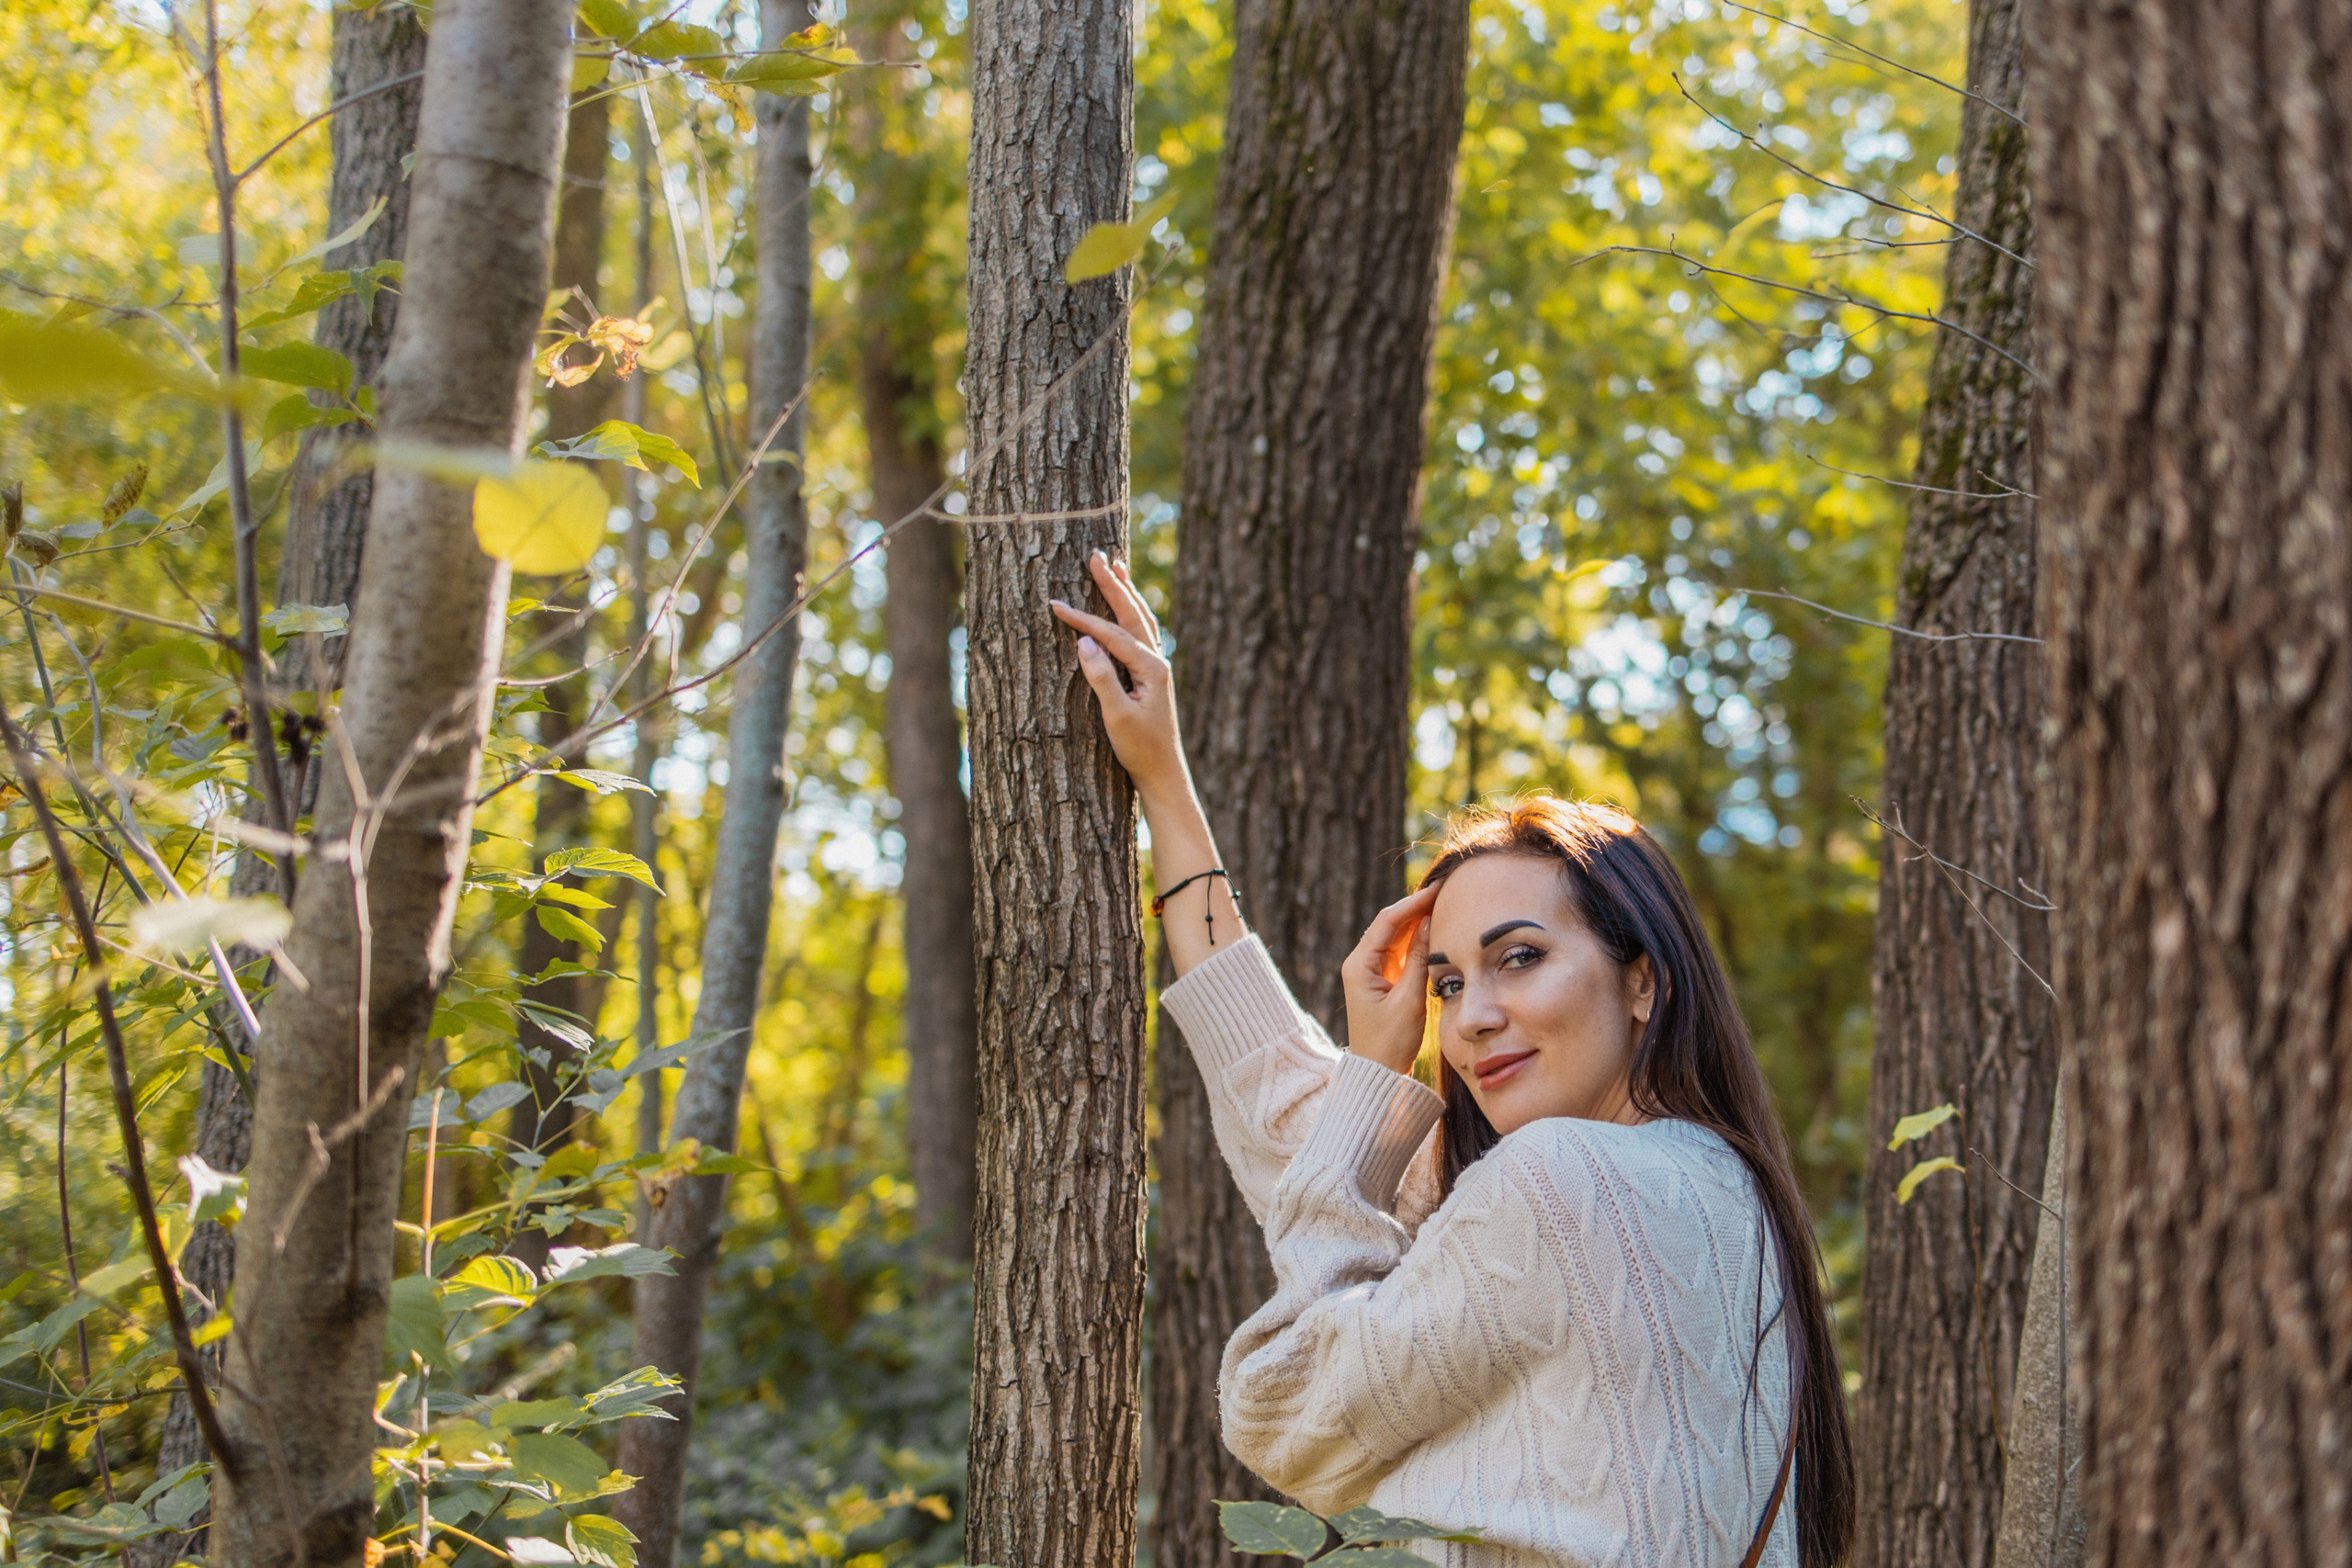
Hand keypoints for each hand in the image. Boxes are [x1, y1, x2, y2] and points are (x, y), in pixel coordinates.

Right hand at [1051, 551, 1188, 801]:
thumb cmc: (1140, 749)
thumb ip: (1102, 678)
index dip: (1082, 618)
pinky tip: (1127, 608)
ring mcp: (1156, 667)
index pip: (1111, 634)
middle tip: (1096, 555)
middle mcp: (1157, 661)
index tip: (1054, 604)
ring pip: (1140, 619)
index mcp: (1150, 668)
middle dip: (1112, 584)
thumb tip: (1084, 642)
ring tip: (1116, 567)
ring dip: (1126, 593)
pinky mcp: (1151, 676)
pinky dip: (1131, 613)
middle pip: (1132, 613)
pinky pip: (1141, 633)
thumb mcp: (1117, 717)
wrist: (1163, 773)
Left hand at [1342, 885, 1438, 1075]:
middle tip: (1444, 891)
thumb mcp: (1409, 999)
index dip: (1412, 903)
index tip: (1436, 889)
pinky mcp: (1380, 979)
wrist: (1379, 1072)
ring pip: (1395, 936)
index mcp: (1358, 965)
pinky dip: (1416, 940)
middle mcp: (1359, 963)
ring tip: (1444, 904)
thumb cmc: (1391, 1041)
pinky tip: (1435, 929)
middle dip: (1416, 907)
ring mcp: (1369, 971)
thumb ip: (1419, 959)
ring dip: (1417, 921)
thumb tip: (1429, 923)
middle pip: (1389, 924)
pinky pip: (1398, 951)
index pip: (1387, 922)